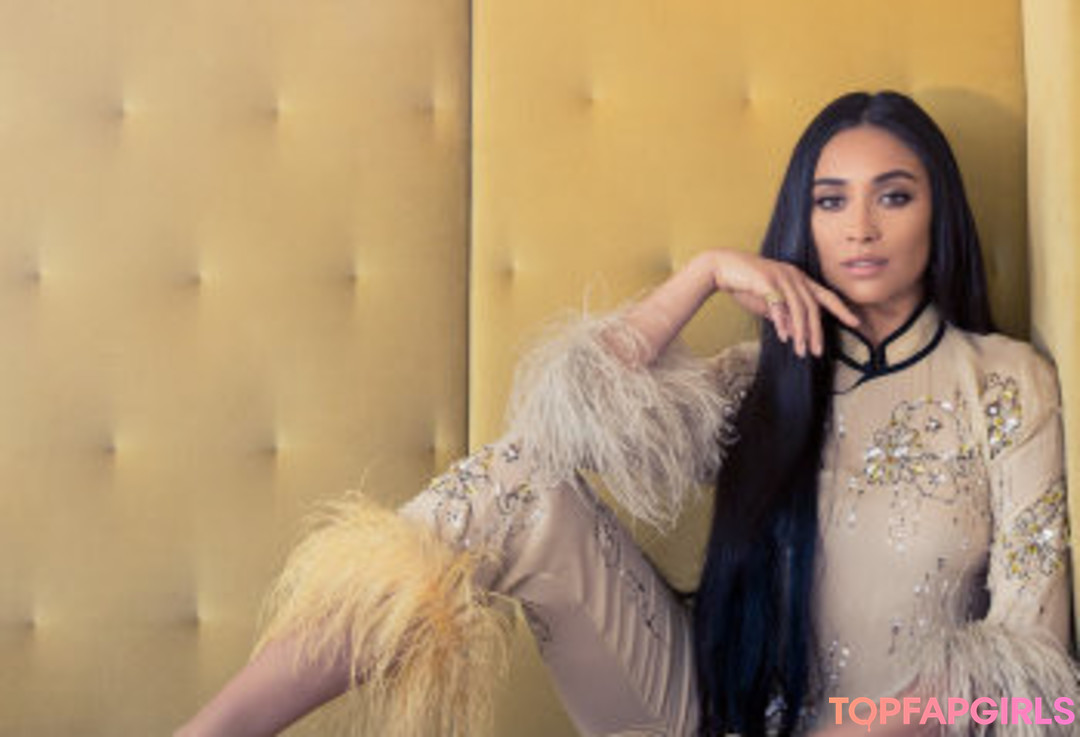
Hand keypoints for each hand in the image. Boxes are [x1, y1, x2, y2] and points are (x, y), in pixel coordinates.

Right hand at [708, 249, 859, 357]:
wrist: (721, 267)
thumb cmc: (744, 284)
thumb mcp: (768, 301)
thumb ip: (782, 312)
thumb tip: (791, 330)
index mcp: (798, 279)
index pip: (825, 295)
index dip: (841, 309)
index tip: (855, 323)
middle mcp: (794, 276)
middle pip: (813, 307)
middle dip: (817, 331)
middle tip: (818, 351)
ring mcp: (781, 277)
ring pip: (798, 308)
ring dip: (801, 332)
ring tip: (801, 351)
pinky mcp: (766, 280)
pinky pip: (779, 304)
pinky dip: (783, 322)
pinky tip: (784, 336)